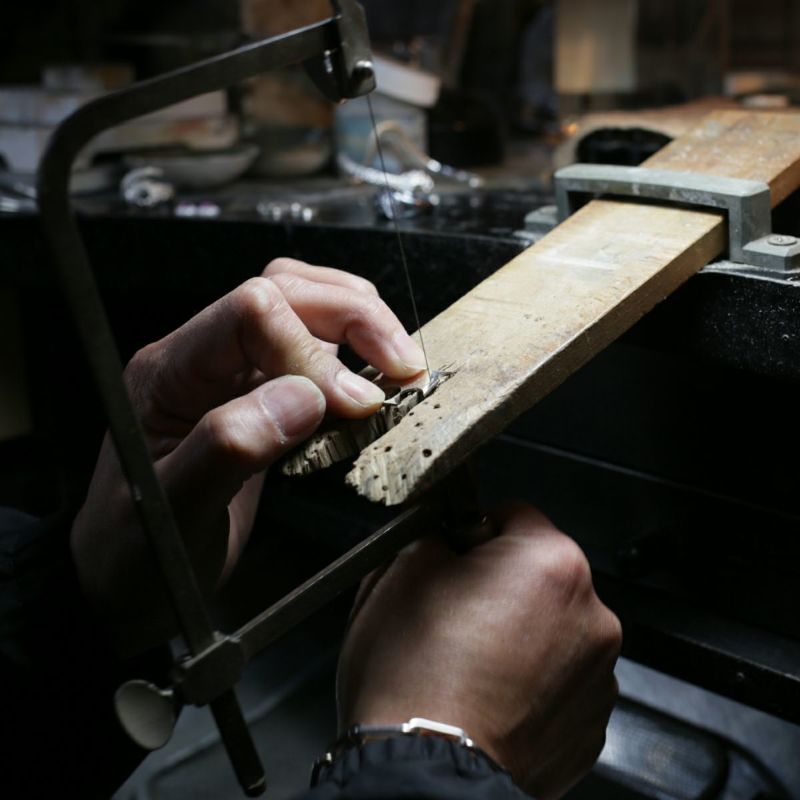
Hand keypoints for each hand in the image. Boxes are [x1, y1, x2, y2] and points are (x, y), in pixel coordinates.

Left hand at [71, 258, 425, 651]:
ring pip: (303, 304)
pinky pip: (313, 348)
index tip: (357, 404)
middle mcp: (203, 358)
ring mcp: (234, 373)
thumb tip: (304, 397)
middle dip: (353, 318)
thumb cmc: (140, 554)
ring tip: (397, 363)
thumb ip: (230, 447)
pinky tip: (375, 378)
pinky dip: (355, 352)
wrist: (135, 584)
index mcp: (169, 373)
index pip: (250, 313)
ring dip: (358, 322)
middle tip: (403, 365)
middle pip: (285, 290)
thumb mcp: (175, 513)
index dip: (313, 350)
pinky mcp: (262, 394)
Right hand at [337, 502, 620, 799]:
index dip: (474, 532)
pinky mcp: (591, 721)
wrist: (425, 774)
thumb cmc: (413, 679)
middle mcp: (591, 614)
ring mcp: (597, 673)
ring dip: (522, 631)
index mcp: (549, 563)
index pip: (513, 514)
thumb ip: (434, 535)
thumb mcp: (399, 572)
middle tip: (456, 613)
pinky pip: (560, 677)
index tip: (456, 556)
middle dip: (502, 583)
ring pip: (552, 626)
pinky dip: (533, 678)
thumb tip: (446, 535)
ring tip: (472, 661)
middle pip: (540, 572)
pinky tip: (492, 692)